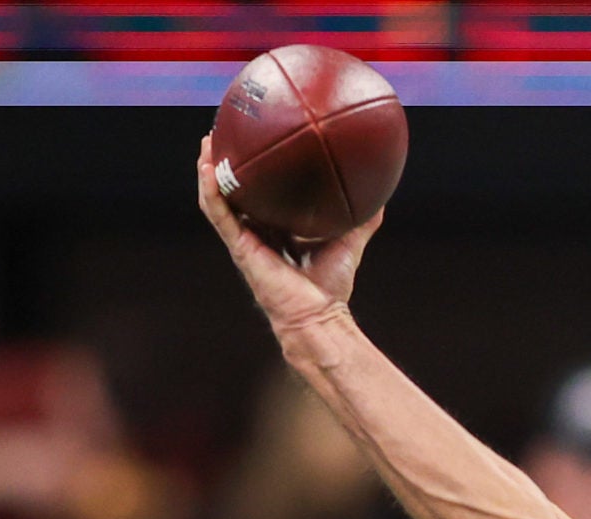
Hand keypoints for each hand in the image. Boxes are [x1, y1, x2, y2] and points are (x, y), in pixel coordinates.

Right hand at [196, 132, 382, 341]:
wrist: (318, 315)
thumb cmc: (331, 286)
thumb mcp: (350, 241)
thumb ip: (365, 218)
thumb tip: (383, 193)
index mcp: (277, 227)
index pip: (262, 193)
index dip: (256, 169)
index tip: (256, 140)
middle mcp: (256, 230)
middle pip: (234, 190)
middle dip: (227, 162)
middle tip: (225, 131)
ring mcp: (244, 238)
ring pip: (218, 197)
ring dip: (209, 169)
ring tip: (208, 141)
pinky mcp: (239, 247)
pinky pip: (218, 213)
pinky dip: (210, 189)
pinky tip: (207, 167)